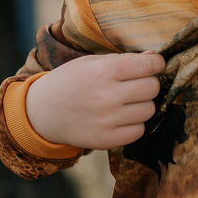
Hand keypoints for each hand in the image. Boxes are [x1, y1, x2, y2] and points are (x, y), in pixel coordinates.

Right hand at [25, 52, 164, 148]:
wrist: (41, 112)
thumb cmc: (70, 81)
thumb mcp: (91, 62)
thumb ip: (124, 59)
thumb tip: (154, 57)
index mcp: (103, 71)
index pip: (149, 65)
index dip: (155, 63)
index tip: (153, 64)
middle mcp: (107, 96)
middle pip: (153, 88)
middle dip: (148, 83)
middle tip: (134, 84)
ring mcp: (108, 120)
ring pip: (149, 110)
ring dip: (141, 104)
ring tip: (124, 101)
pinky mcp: (107, 140)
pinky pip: (139, 131)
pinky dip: (134, 124)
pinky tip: (119, 117)